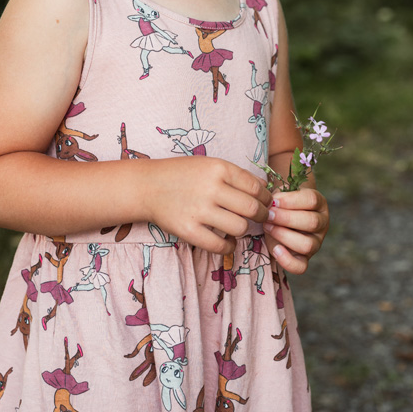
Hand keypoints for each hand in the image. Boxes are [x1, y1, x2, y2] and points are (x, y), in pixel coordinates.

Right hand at [145, 157, 272, 255]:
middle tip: (260, 217)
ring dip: (243, 230)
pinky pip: (220, 246)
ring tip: (237, 226)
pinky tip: (227, 241)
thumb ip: (235, 175)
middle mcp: (211, 188)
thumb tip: (265, 187)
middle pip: (251, 208)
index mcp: (218, 168)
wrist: (147, 186)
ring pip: (239, 227)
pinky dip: (229, 246)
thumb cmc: (181, 174)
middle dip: (261, 215)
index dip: (265, 197)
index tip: (265, 202)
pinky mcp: (189, 230)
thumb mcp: (208, 164)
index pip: (255, 187)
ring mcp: (199, 210)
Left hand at [262, 187, 328, 274]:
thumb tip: (270, 201)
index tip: (273, 201)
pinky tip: (275, 249)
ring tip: (268, 227)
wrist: (278, 217)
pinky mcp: (304, 259)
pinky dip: (287, 260)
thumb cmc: (280, 202)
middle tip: (268, 215)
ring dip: (283, 235)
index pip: (312, 200)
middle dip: (285, 218)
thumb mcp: (282, 194)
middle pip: (312, 222)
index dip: (291, 200)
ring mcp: (315, 243)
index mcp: (319, 203)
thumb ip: (279, 195)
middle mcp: (322, 224)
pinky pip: (301, 267)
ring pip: (307, 245)